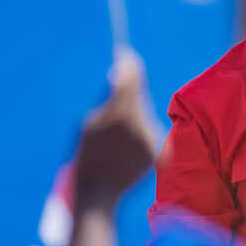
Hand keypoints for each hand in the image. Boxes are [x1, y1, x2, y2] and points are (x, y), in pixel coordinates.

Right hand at [73, 48, 159, 203]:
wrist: (99, 192)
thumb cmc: (87, 155)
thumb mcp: (89, 124)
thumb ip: (108, 100)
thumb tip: (121, 76)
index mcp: (118, 114)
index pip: (130, 79)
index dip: (128, 63)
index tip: (124, 53)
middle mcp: (139, 124)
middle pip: (139, 94)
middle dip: (130, 86)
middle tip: (120, 77)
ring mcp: (150, 138)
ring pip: (144, 112)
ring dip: (133, 110)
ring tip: (114, 129)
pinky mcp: (158, 149)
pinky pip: (148, 129)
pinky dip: (138, 129)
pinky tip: (124, 143)